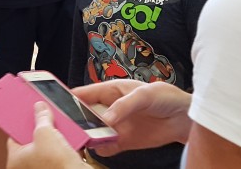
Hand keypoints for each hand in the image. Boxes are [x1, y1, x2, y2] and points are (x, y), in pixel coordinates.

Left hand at [6, 102, 82, 167]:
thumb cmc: (56, 165)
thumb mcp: (45, 133)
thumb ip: (41, 118)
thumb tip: (40, 108)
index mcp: (16, 160)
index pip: (14, 136)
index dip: (22, 123)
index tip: (29, 113)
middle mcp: (27, 166)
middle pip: (32, 139)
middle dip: (41, 128)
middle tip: (46, 117)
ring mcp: (43, 167)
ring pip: (47, 146)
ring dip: (55, 136)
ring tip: (59, 126)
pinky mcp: (58, 167)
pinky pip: (58, 153)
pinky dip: (63, 144)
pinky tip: (69, 137)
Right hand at [77, 81, 192, 156]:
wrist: (184, 118)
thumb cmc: (166, 97)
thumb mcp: (145, 95)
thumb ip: (124, 106)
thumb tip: (106, 118)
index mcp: (110, 90)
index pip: (83, 93)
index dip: (68, 98)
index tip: (55, 106)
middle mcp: (109, 108)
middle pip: (84, 115)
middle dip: (75, 122)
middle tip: (69, 129)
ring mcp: (115, 126)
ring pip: (92, 133)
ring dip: (87, 138)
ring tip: (83, 142)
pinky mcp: (123, 141)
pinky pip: (106, 147)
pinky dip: (101, 150)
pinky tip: (102, 149)